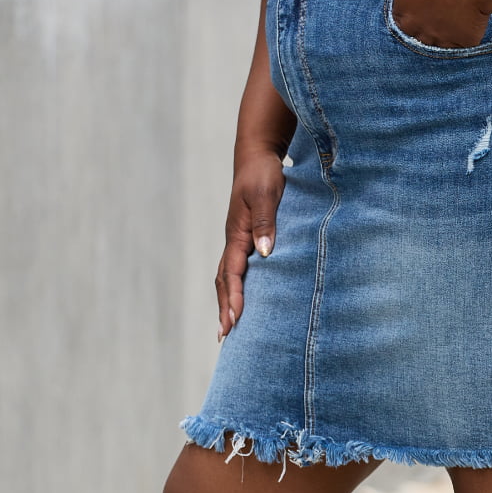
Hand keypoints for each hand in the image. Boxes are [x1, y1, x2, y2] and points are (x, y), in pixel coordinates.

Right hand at [216, 147, 284, 341]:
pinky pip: (238, 269)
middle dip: (224, 307)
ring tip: (228, 326)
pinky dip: (236, 288)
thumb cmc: (263, 173)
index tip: (234, 320)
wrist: (257, 156)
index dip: (233, 297)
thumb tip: (264, 254)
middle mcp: (234, 240)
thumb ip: (267, 222)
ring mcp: (238, 239)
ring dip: (227, 301)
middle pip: (224, 280)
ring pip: (228, 276)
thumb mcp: (267, 193)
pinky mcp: (246, 237)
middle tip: (225, 335)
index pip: (232, 272)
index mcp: (237, 233)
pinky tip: (243, 299)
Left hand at [348, 0, 489, 48]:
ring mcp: (437, 42)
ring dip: (441, 33)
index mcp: (401, 18)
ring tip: (450, 16)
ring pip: (436, 43)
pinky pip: (457, 46)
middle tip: (437, 11)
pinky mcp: (458, 45)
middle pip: (416, 36)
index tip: (421, 5)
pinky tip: (463, 21)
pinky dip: (459, 37)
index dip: (411, 13)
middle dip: (424, 27)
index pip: (400, 23)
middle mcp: (416, 34)